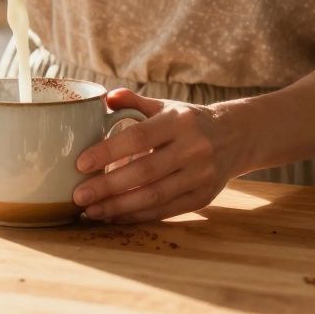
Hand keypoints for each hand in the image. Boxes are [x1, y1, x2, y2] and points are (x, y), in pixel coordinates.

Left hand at [72, 89, 231, 223]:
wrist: (236, 137)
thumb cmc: (188, 121)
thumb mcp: (165, 106)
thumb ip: (134, 102)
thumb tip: (106, 97)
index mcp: (179, 121)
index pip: (139, 137)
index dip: (108, 151)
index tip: (80, 162)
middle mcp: (193, 148)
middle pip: (144, 172)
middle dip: (108, 186)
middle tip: (78, 195)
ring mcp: (201, 175)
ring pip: (155, 196)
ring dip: (119, 206)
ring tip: (91, 210)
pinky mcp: (203, 198)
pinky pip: (165, 211)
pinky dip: (137, 216)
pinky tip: (114, 216)